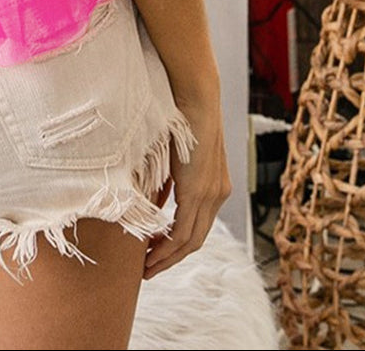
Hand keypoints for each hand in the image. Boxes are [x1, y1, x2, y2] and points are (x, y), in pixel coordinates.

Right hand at [143, 92, 231, 279]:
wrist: (196, 95)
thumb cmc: (182, 114)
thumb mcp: (176, 151)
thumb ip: (170, 176)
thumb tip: (153, 196)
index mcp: (215, 185)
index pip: (197, 226)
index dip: (177, 245)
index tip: (157, 252)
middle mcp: (217, 195)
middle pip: (196, 240)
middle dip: (171, 258)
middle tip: (149, 269)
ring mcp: (210, 195)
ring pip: (190, 240)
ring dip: (167, 257)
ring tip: (147, 267)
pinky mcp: (198, 191)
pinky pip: (182, 230)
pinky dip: (167, 245)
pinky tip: (151, 252)